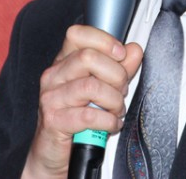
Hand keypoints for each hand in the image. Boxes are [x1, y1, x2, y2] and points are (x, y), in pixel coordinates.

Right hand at [22, 25, 142, 177]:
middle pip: (88, 57)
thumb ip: (119, 67)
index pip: (78, 34)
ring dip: (114, 100)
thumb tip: (134, 50)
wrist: (54, 152)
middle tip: (121, 89)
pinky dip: (108, 120)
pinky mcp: (53, 121)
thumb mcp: (102, 87)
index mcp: (64, 61)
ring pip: (91, 86)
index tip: (121, 54)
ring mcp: (51, 97)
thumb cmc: (77, 116)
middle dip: (116, 74)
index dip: (104, 41)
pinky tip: (111, 124)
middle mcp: (54, 75)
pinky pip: (89, 115)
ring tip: (117, 109)